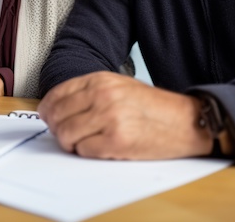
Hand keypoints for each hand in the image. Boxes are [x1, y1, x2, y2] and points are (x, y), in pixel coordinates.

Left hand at [36, 71, 211, 159]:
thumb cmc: (154, 107)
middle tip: (68, 135)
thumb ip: (90, 93)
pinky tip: (102, 147)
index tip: (49, 118)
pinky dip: (88, 153)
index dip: (48, 110)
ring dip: (72, 143)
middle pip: (57, 116)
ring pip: (66, 135)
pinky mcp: (117, 140)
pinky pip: (84, 151)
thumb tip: (57, 109)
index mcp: (100, 80)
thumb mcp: (120, 87)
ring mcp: (109, 117)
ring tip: (87, 142)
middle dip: (58, 129)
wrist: (186, 121)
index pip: (57, 95)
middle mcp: (102, 95)